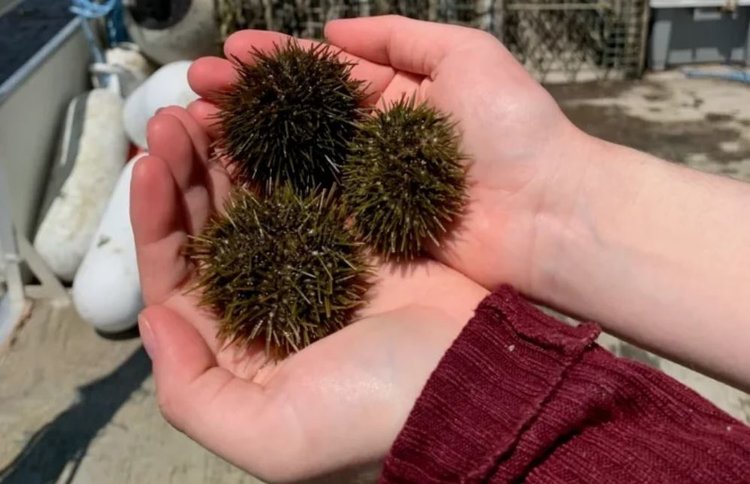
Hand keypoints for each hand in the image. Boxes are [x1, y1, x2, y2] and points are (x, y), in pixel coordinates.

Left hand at [130, 107, 487, 481]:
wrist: (477, 379)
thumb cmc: (378, 413)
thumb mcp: (273, 437)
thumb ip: (192, 395)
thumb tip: (153, 321)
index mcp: (241, 349)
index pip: (178, 279)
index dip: (153, 223)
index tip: (147, 167)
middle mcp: (271, 303)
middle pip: (211, 231)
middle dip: (185, 176)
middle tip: (174, 119)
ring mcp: (313, 263)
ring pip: (253, 202)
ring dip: (224, 157)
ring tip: (205, 108)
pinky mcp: (354, 234)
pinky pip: (305, 186)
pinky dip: (281, 157)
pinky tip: (264, 127)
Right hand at [186, 15, 591, 294]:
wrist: (546, 213)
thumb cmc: (514, 129)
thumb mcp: (467, 55)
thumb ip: (402, 37)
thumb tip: (337, 29)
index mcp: (400, 97)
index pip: (327, 74)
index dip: (279, 61)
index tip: (231, 50)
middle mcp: (377, 142)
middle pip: (302, 117)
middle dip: (250, 99)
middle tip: (194, 87)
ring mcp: (369, 189)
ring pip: (299, 160)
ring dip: (250, 142)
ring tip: (198, 124)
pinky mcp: (368, 230)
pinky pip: (315, 204)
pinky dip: (274, 190)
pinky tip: (233, 175)